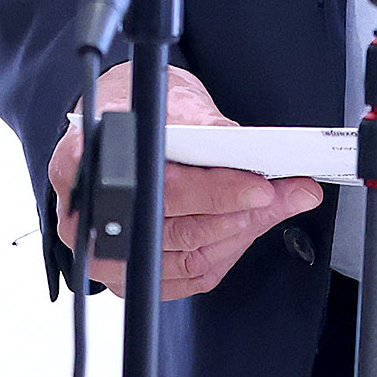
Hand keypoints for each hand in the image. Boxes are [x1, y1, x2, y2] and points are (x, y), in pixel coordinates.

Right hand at [41, 64, 323, 301]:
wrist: (106, 125)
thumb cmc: (127, 107)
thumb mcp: (164, 98)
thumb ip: (202, 126)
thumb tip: (248, 149)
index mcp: (86, 162)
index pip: (163, 188)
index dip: (218, 193)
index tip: (262, 189)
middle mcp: (88, 216)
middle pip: (181, 231)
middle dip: (246, 215)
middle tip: (291, 195)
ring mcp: (103, 254)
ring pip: (188, 259)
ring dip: (242, 234)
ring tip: (276, 207)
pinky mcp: (126, 277)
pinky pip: (186, 277)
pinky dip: (224, 254)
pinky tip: (244, 228)